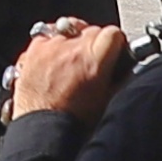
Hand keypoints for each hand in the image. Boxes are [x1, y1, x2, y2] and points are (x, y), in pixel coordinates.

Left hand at [9, 16, 129, 121]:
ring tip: (72, 60)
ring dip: (73, 41)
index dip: (116, 44)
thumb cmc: (73, 122)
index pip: (113, 33)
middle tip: (93, 62)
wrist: (43, 131)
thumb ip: (121, 79)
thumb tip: (128, 68)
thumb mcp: (108, 101)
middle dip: (95, 44)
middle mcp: (71, 49)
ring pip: (68, 29)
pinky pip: (46, 35)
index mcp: (94, 61)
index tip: (114, 52)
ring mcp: (50, 47)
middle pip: (92, 30)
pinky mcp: (32, 51)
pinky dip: (52, 45)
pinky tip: (54, 60)